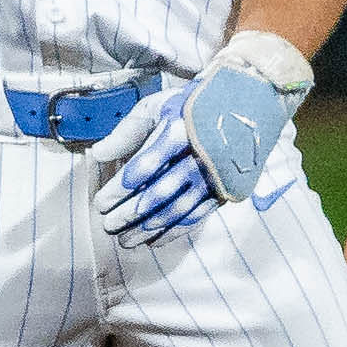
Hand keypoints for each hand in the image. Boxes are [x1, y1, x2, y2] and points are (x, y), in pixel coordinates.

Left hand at [93, 58, 298, 248]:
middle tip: (108, 226)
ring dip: (148, 229)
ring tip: (125, 240)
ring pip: (177, 210)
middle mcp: (199, 156)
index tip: (100, 203)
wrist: (248, 105)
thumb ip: (128, 131)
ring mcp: (214, 176)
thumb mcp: (158, 106)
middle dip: (130, 214)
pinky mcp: (224, 190)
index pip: (143, 166)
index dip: (119, 188)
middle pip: (159, 193)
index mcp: (179, 130)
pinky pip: (197, 217)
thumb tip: (98, 154)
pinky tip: (154, 241)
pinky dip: (174, 232)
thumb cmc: (192, 105)